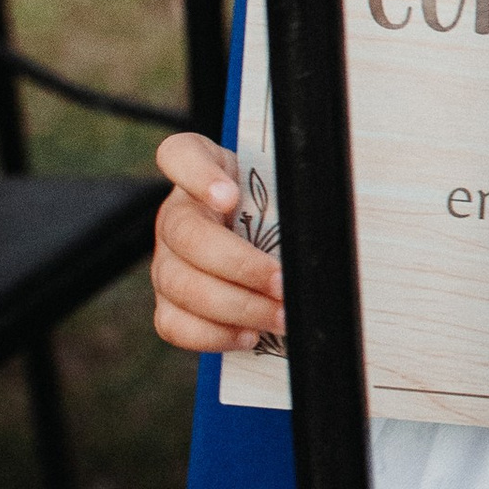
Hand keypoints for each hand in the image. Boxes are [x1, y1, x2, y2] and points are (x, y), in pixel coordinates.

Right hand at [151, 131, 283, 353]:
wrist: (263, 245)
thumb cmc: (275, 213)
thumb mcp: (282, 191)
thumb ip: (290, 194)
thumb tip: (321, 226)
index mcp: (202, 175)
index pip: (180, 154)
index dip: (198, 176)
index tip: (229, 196)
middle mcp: (176, 215)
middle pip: (186, 235)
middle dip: (240, 265)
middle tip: (283, 283)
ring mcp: (167, 260)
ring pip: (181, 284)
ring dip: (237, 306)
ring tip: (279, 316)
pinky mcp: (169, 302)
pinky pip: (174, 324)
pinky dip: (214, 334)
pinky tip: (249, 334)